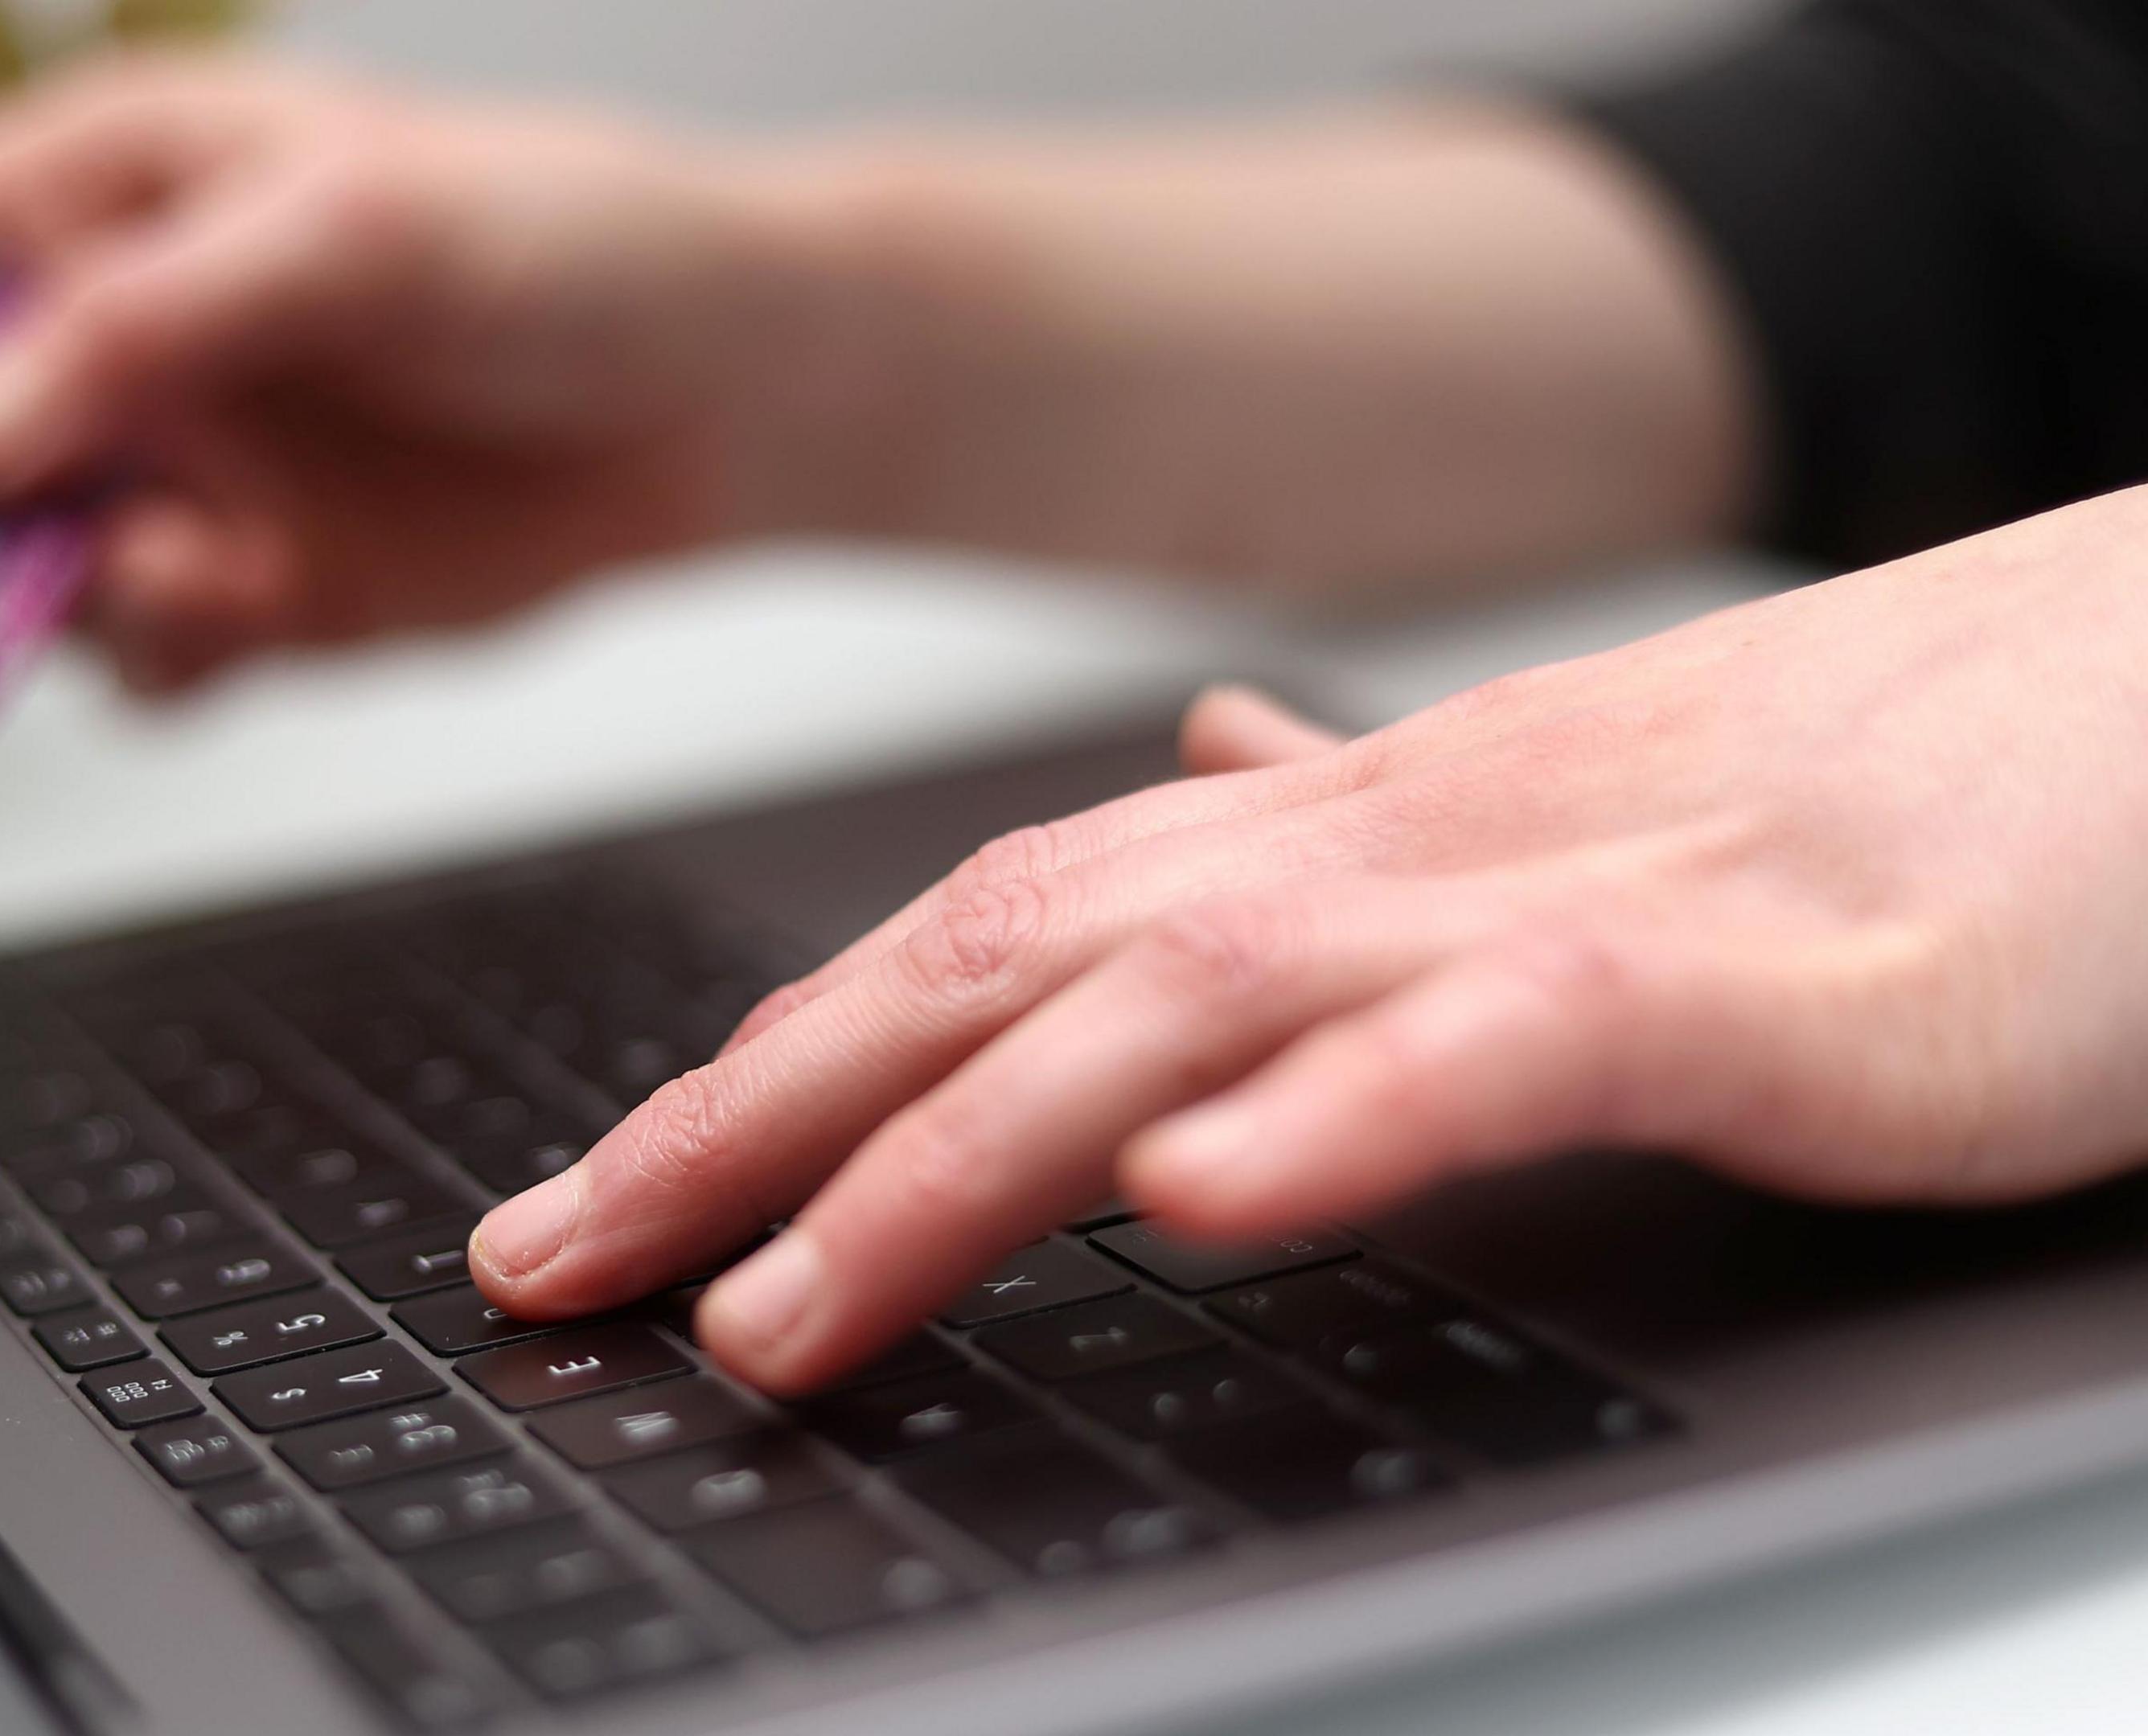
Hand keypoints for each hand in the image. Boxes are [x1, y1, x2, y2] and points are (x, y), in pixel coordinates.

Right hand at [0, 58, 869, 692]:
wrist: (727, 395)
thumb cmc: (563, 239)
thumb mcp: (348, 236)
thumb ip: (137, 328)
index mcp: (103, 188)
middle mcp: (109, 338)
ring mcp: (172, 469)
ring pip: (1, 567)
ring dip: (41, 595)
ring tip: (176, 568)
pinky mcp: (244, 587)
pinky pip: (129, 655)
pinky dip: (156, 656)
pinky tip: (240, 610)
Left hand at [471, 487, 2147, 1392]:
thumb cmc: (1866, 788)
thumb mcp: (1546, 824)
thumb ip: (1347, 832)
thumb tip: (1196, 787)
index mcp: (1339, 830)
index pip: (978, 934)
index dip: (759, 1062)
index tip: (595, 1194)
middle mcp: (1391, 844)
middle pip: (1004, 968)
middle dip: (751, 1123)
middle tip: (557, 1264)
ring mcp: (1560, 897)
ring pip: (1191, 1009)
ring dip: (958, 1158)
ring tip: (778, 1299)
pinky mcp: (1754, 975)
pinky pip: (1503, 1040)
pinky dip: (1335, 1120)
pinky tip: (1195, 1206)